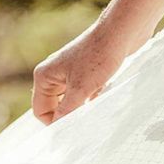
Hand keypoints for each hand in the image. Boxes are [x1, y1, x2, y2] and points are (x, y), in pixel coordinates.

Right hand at [31, 6, 157, 125]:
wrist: (122, 31)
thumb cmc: (99, 56)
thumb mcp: (80, 89)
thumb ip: (66, 112)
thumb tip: (56, 133)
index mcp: (45, 75)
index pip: (41, 111)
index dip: (55, 123)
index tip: (74, 127)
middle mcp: (54, 72)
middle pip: (56, 106)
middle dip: (71, 114)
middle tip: (88, 118)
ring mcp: (71, 70)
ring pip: (72, 100)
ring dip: (84, 105)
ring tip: (98, 102)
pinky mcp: (87, 70)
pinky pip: (85, 92)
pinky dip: (93, 97)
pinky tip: (105, 92)